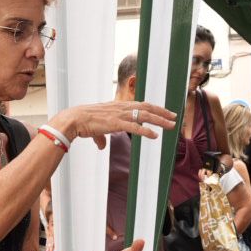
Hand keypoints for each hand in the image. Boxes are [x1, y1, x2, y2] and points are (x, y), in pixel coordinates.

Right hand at [53, 102, 175, 148]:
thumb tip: (101, 146)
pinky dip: (146, 131)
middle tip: (175, 117)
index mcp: (119, 105)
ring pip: (145, 116)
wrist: (75, 119)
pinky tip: (155, 136)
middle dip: (162, 112)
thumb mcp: (96, 129)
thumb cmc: (84, 123)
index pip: (141, 104)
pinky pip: (135, 127)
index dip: (154, 108)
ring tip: (171, 126)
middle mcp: (122, 107)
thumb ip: (101, 137)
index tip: (165, 111)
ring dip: (160, 121)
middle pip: (147, 107)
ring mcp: (120, 114)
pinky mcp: (116, 123)